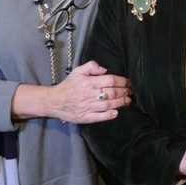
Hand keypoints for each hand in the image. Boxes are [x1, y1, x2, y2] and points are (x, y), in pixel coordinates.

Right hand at [12, 61, 130, 122]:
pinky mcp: (85, 117)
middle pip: (112, 93)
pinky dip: (109, 115)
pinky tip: (116, 112)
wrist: (55, 101)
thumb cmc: (69, 86)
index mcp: (88, 82)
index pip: (110, 80)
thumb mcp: (78, 71)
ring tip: (128, 101)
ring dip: (121, 103)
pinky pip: (100, 117)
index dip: (122, 81)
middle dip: (124, 92)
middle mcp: (89, 94)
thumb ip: (91, 66)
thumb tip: (105, 69)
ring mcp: (87, 107)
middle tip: (130, 91)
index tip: (128, 82)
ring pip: (108, 105)